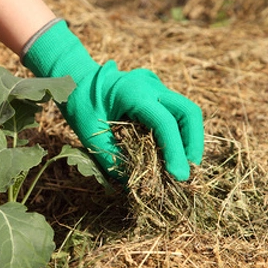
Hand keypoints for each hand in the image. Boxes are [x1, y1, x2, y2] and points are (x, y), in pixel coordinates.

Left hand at [23, 20, 203, 180]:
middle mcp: (151, 85)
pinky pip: (176, 114)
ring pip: (187, 113)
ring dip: (188, 141)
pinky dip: (178, 135)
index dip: (175, 152)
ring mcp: (157, 86)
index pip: (165, 123)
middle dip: (193, 144)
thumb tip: (135, 187)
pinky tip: (172, 154)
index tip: (179, 176)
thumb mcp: (91, 135)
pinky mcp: (157, 93)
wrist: (74, 80)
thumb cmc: (79, 105)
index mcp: (133, 92)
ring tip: (183, 167)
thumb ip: (113, 160)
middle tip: (188, 172)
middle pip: (189, 112)